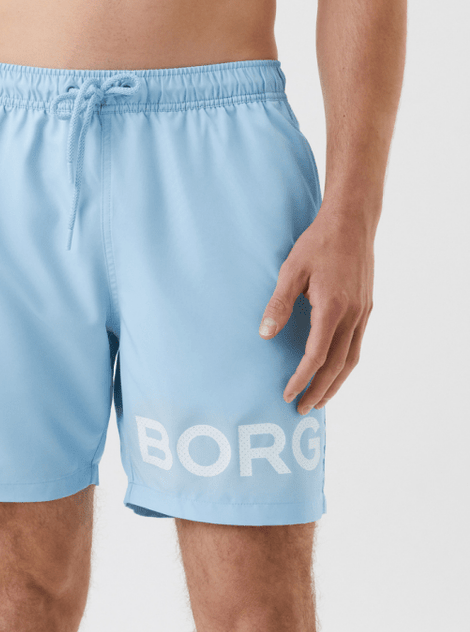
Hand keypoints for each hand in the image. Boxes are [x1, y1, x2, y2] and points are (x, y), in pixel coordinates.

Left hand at [258, 208, 374, 412]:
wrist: (352, 221)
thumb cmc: (318, 243)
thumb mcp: (290, 271)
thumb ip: (278, 305)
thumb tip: (265, 335)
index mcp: (333, 308)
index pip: (316, 356)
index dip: (302, 378)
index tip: (287, 394)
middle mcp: (353, 315)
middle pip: (337, 366)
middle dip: (319, 391)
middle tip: (302, 409)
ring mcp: (363, 313)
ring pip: (352, 360)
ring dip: (336, 384)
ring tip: (320, 401)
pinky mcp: (366, 308)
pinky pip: (357, 346)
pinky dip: (345, 366)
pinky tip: (334, 372)